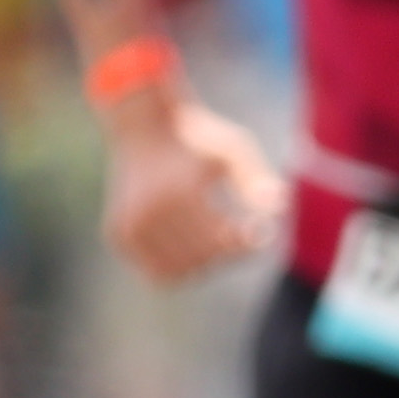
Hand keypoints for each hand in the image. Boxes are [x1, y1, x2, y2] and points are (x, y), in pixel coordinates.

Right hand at [99, 94, 285, 283]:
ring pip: (180, 273)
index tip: (260, 231)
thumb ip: (254, 178)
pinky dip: (177, 266)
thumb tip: (279, 207)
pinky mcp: (119, 234)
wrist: (143, 125)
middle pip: (203, 259)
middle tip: (240, 235)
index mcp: (181, 192)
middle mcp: (151, 212)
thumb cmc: (197, 138)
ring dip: (204, 264)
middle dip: (229, 252)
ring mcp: (131, 226)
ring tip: (216, 239)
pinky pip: (156, 272)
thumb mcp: (232, 149)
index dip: (248, 243)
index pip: (223, 241)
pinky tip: (191, 245)